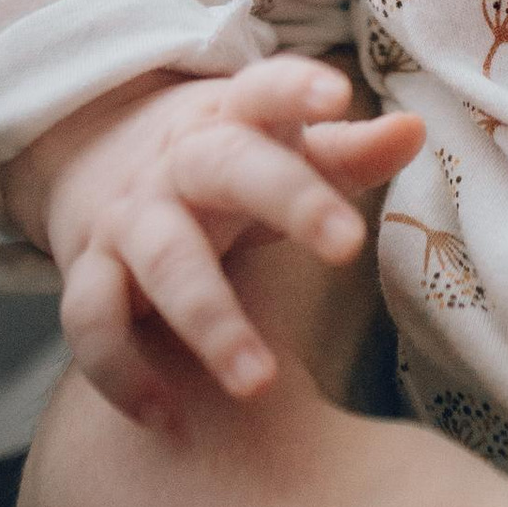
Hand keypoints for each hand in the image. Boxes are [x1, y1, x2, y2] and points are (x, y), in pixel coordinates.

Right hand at [4, 60, 423, 427]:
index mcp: (232, 120)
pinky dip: (122, 373)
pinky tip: (169, 419)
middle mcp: (178, 164)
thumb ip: (346, 153)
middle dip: (288, 203)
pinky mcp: (91, 273)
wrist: (102, 162)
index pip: (265, 89)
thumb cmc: (228, 166)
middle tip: (348, 249)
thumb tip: (416, 130)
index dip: (298, 87)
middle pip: (228, 168)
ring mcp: (129, 218)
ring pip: (164, 261)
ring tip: (259, 383)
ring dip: (209, 321)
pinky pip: (92, 323)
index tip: (339, 95)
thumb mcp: (281, 149)